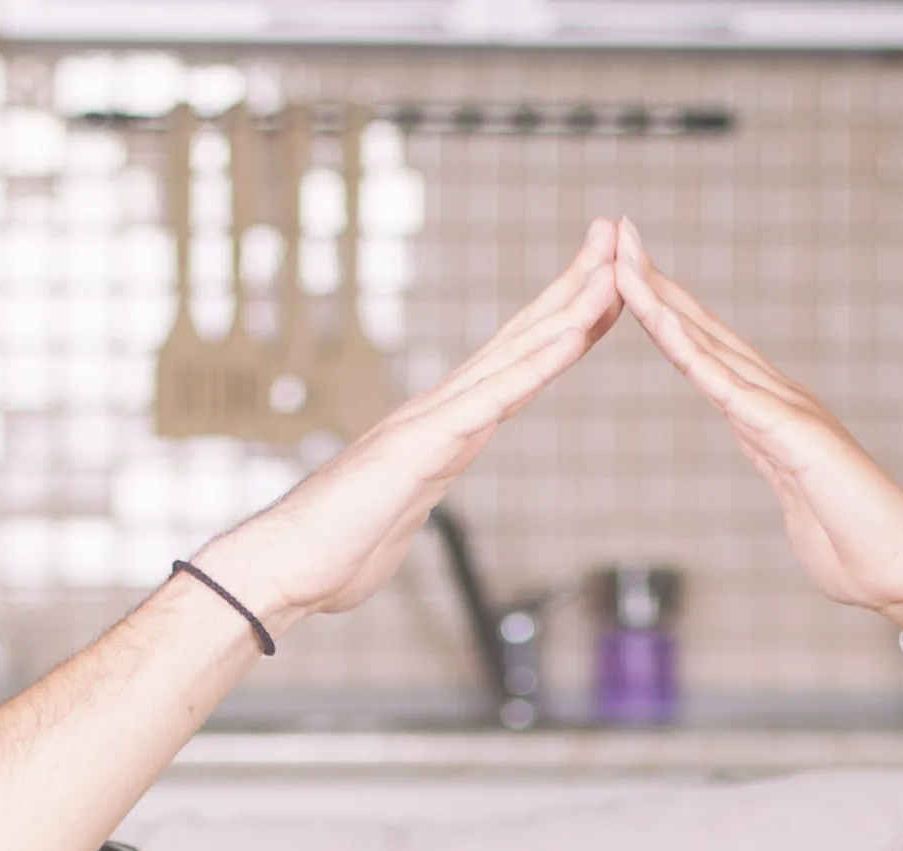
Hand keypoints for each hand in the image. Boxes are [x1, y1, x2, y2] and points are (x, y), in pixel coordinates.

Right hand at [187, 222, 626, 629]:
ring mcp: (432, 422)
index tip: (603, 281)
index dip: (560, 318)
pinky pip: (491, 402)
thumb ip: (416, 491)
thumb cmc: (337, 546)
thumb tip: (417, 490)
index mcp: (445, 425)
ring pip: (515, 356)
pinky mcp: (422, 448)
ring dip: (568, 310)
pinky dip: (534, 368)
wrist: (285, 565)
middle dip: (573, 285)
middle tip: (617, 234)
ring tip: (612, 268)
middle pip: (522, 338)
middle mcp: (443, 409)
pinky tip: (572, 337)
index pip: (516, 362)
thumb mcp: (399, 512)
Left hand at [614, 223, 902, 637]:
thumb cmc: (855, 547)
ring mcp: (786, 411)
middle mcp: (778, 399)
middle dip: (657, 283)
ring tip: (623, 260)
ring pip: (708, 347)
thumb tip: (774, 463)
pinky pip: (728, 388)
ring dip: (662, 302)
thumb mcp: (799, 500)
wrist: (902, 570)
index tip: (630, 275)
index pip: (709, 354)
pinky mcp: (792, 435)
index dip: (669, 312)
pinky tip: (659, 321)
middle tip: (617, 232)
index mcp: (772, 415)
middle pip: (703, 332)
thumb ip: (782, 472)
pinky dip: (690, 352)